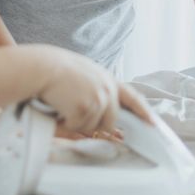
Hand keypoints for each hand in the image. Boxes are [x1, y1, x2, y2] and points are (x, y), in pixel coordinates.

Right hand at [35, 46, 152, 134]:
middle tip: (74, 112)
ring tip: (62, 103)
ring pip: (91, 127)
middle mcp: (107, 89)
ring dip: (75, 121)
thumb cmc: (55, 68)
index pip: (131, 97)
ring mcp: (98, 99)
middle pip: (109, 121)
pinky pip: (76, 127)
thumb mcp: (83, 73)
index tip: (152, 123)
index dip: (143, 111)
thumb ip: (97, 88)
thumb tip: (101, 111)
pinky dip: (65, 123)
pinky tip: (57, 108)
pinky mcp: (86, 109)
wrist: (42, 67)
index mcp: (107, 79)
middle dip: (93, 124)